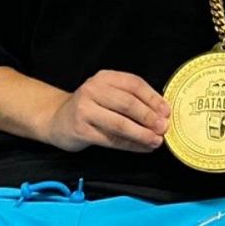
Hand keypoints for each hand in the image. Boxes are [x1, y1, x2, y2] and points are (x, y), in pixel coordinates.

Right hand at [45, 69, 170, 153]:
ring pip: (120, 124)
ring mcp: (85, 110)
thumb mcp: (108, 94)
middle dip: (149, 117)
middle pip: (128, 104)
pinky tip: (142, 148)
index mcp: (105, 77)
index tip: (167, 111)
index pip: (134, 84)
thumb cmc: (90, 107)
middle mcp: (93, 90)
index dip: (153, 98)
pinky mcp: (81, 130)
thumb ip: (131, 99)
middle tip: (164, 128)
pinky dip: (130, 145)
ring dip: (142, 134)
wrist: (57, 119)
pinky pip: (111, 140)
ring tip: (156, 141)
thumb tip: (162, 112)